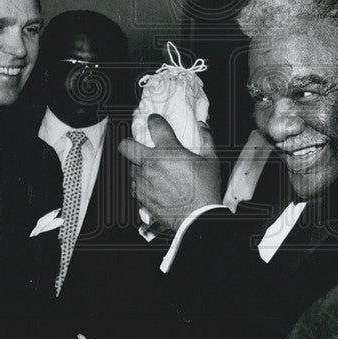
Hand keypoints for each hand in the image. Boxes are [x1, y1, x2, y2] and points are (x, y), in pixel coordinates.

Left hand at [118, 114, 220, 232]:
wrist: (198, 218)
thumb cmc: (206, 189)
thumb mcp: (211, 160)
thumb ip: (207, 139)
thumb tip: (203, 125)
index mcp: (169, 150)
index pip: (154, 125)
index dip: (154, 120)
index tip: (155, 122)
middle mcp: (152, 163)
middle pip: (126, 146)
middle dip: (129, 144)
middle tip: (138, 147)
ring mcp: (144, 180)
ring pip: (131, 168)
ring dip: (139, 168)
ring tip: (152, 173)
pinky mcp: (142, 196)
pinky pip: (135, 186)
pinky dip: (141, 185)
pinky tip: (152, 187)